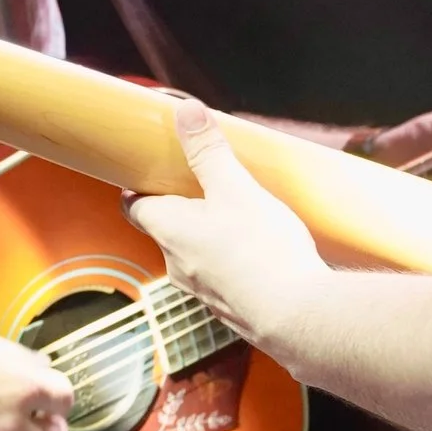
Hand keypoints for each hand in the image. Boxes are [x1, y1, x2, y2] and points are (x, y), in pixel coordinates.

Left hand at [129, 102, 325, 343]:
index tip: (153, 173)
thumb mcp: (237, 189)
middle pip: (167, 229)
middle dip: (184, 209)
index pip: (134, 206)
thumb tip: (185, 113)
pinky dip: (232, 263)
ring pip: (195, 255)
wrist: (297, 317)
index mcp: (169, 231)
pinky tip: (260, 254)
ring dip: (210, 237)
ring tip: (242, 219)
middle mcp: (176, 265)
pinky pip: (221, 277)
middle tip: (210, 187)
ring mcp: (202, 291)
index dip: (140, 188)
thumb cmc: (263, 251)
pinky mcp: (229, 307)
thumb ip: (209, 152)